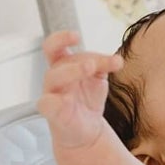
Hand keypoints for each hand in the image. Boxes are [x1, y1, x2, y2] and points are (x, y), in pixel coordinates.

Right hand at [37, 31, 122, 150]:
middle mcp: (55, 75)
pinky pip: (47, 103)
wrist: (87, 129)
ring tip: (91, 68)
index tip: (77, 35)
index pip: (56, 45)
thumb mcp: (99, 78)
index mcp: (64, 64)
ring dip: (74, 69)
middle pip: (51, 53)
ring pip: (54, 76)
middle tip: (78, 39)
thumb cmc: (88, 100)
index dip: (62, 37)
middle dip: (62, 43)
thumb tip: (117, 59)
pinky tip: (67, 101)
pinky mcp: (51, 111)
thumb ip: (105, 65)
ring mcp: (51, 92)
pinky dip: (56, 101)